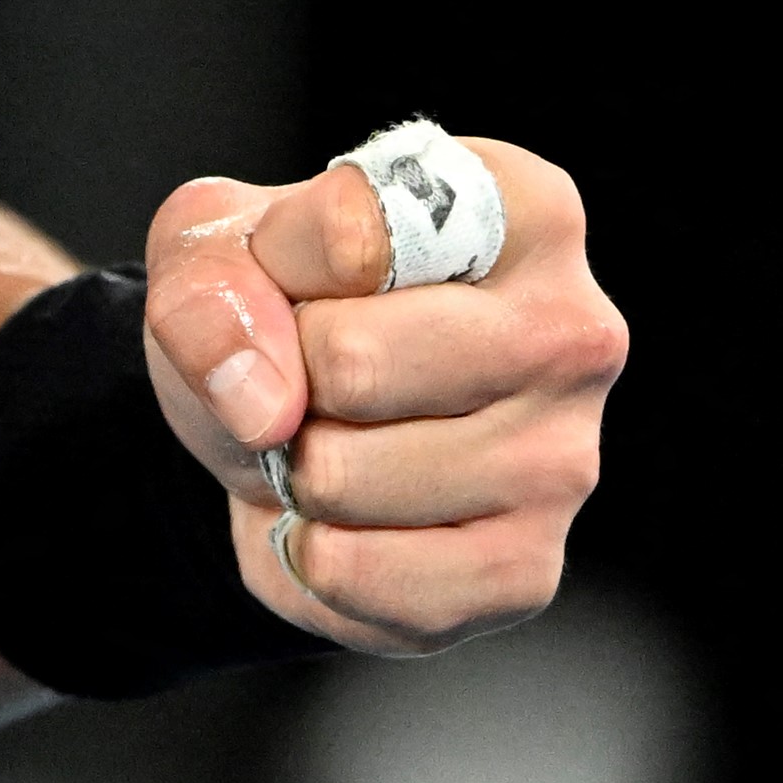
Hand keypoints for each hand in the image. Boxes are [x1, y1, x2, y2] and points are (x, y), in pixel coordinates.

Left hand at [138, 138, 624, 656]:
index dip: (276, 263)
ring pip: (343, 476)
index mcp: (520, 207)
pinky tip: (349, 514)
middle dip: (285, 377)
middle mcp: (571, 329)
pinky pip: (358, 576)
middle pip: (352, 363)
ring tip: (336, 437)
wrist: (291, 418)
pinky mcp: (527, 568)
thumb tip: (264, 399)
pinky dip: (311, 553)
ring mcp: (561, 459)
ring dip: (295, 469)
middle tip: (312, 374)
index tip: (294, 270)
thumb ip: (211, 284)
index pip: (353, 233)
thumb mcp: (212, 244)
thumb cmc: (283, 302)